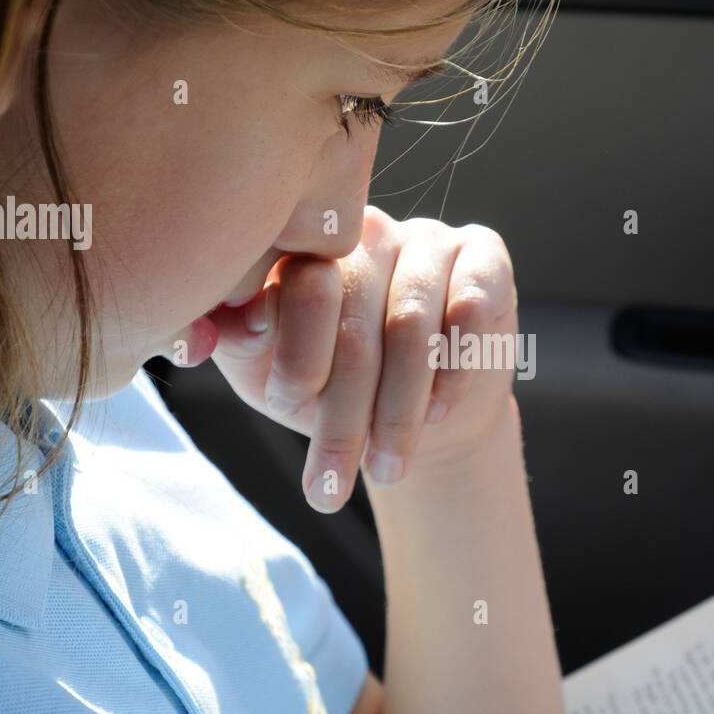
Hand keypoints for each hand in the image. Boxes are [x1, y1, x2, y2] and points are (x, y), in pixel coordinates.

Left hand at [207, 205, 519, 511]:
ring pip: (411, 324)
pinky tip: (437, 412)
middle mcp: (365, 230)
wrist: (427, 415)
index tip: (286, 411)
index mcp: (306, 244)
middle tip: (331, 483)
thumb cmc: (338, 390)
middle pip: (354, 319)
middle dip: (343, 412)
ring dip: (398, 410)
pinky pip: (469, 309)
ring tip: (387, 469)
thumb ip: (237, 342)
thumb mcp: (271, 374)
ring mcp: (429, 236)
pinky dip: (453, 371)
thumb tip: (228, 329)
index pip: (299, 288)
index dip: (296, 358)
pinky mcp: (485, 255)